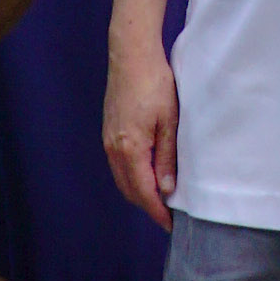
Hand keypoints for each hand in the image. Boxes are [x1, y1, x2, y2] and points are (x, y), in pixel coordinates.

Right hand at [104, 34, 180, 225]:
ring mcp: (108, 141)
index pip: (144, 192)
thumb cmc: (155, 84)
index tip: (171, 225)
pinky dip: (132, 177)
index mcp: (130, 149)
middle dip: (148, 206)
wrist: (131, 56)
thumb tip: (166, 190)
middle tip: (169, 215)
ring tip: (160, 198)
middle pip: (130, 190)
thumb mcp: (170, 122)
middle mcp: (114, 149)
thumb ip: (166, 158)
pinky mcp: (109, 132)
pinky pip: (118, 165)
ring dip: (139, 192)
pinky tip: (147, 174)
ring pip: (122, 179)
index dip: (157, 212)